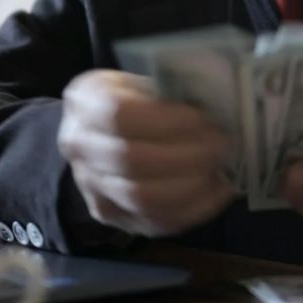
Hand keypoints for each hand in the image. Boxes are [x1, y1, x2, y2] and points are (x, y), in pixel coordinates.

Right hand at [57, 69, 234, 236]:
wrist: (103, 132)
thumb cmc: (136, 99)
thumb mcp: (147, 80)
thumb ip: (173, 93)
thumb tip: (219, 107)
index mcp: (86, 101)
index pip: (120, 115)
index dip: (166, 121)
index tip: (203, 119)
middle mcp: (79, 145)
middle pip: (132, 161)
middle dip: (187, 155)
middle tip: (222, 145)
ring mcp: (91, 186)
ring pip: (142, 198)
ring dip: (191, 186)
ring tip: (221, 169)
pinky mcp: (112, 215)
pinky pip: (153, 222)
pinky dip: (193, 210)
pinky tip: (217, 192)